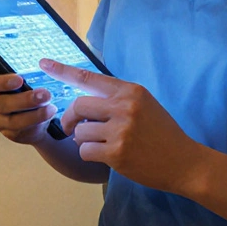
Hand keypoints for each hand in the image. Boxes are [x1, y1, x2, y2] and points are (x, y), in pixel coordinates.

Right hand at [0, 67, 56, 145]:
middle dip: (25, 100)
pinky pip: (20, 132)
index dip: (2, 82)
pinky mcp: (9, 133)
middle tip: (45, 95)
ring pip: (12, 121)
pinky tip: (48, 120)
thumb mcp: (28, 75)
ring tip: (51, 109)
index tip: (20, 80)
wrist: (38, 109)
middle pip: (1, 104)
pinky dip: (35, 126)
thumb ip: (29, 71)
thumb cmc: (30, 85)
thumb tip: (44, 63)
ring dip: (33, 115)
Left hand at [41, 58, 200, 193]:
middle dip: (69, 119)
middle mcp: (124, 107)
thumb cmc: (161, 133)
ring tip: (101, 144)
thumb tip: (83, 98)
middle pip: (77, 106)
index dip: (62, 70)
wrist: (184, 162)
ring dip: (83, 140)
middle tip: (71, 128)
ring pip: (79, 131)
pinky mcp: (117, 153)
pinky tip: (106, 156)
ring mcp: (121, 130)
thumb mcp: (144, 104)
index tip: (43, 64)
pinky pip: (85, 151)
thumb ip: (116, 98)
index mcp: (130, 90)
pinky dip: (90, 155)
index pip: (88, 77)